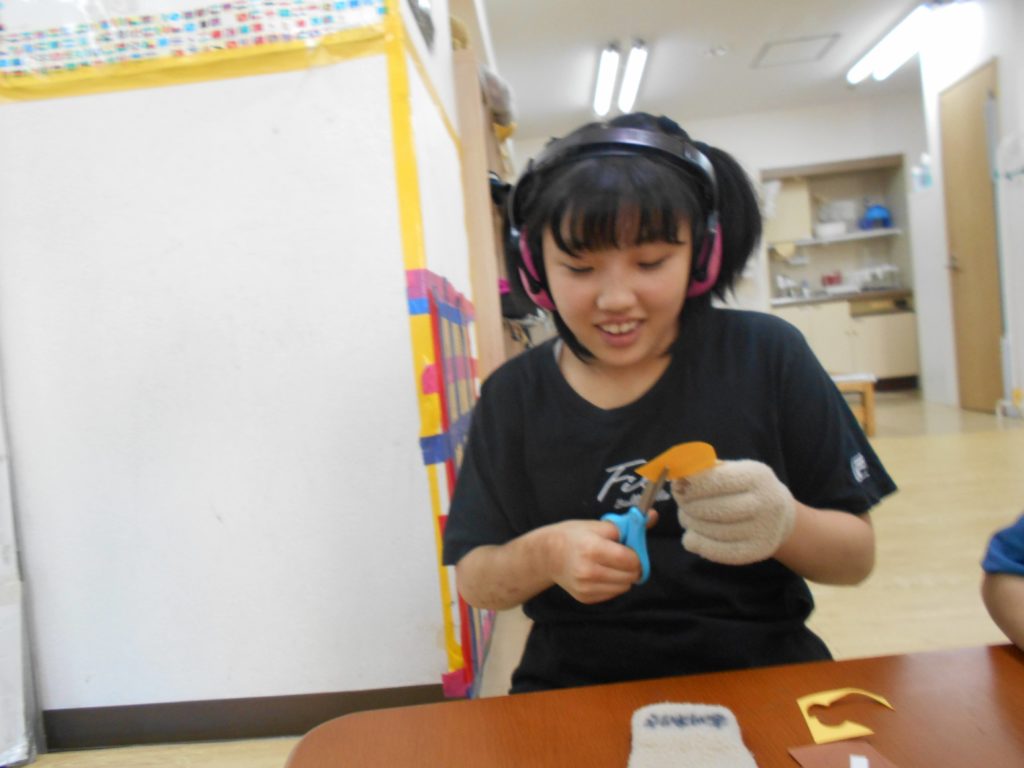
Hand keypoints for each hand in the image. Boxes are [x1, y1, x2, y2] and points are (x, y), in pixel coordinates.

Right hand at [547, 519, 645, 603]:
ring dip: (623, 577)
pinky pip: (613, 594)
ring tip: (610, 565)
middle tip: (621, 557)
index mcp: (592, 548)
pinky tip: (601, 574)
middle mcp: (588, 571)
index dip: (635, 554)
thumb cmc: (573, 536)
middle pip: (630, 576)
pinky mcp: (585, 598)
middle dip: (632, 566)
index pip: (631, 560)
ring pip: (624, 587)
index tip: (628, 549)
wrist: (546, 555)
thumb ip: (627, 524)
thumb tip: (654, 516)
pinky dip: (613, 584)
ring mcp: (586, 587)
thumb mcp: (598, 525)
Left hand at [672, 460, 795, 564]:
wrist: (779, 514)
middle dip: (690, 506)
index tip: (677, 485)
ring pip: (716, 531)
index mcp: (758, 476)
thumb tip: (678, 479)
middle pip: (717, 509)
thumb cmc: (746, 488)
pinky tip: (690, 539)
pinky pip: (722, 552)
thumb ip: (706, 472)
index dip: (694, 485)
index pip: (719, 481)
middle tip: (680, 504)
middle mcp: (766, 502)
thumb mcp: (733, 470)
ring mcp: (765, 529)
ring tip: (686, 518)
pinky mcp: (758, 550)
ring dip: (693, 525)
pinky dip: (700, 545)